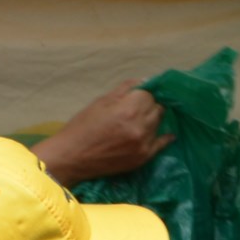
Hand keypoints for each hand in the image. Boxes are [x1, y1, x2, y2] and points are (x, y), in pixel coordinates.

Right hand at [31, 84, 168, 186]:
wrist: (72, 157)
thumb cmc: (82, 126)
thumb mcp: (101, 101)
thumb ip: (125, 89)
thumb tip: (145, 81)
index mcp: (129, 109)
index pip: (150, 94)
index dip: (143, 93)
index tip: (138, 94)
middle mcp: (140, 126)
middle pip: (157, 107)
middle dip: (149, 104)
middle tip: (139, 106)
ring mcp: (144, 143)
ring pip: (159, 123)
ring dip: (153, 118)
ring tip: (142, 118)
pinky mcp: (143, 158)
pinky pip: (162, 143)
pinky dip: (165, 136)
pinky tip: (168, 133)